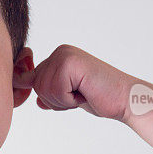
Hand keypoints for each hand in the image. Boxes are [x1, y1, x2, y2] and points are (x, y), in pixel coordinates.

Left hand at [13, 44, 135, 122]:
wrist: (125, 100)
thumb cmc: (100, 98)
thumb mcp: (68, 94)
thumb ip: (49, 90)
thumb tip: (27, 90)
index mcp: (58, 56)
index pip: (33, 81)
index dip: (51, 96)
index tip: (75, 93)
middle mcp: (59, 52)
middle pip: (36, 86)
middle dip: (56, 100)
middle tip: (81, 94)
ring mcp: (64, 55)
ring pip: (43, 90)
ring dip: (64, 101)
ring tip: (84, 93)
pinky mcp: (70, 63)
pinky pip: (55, 91)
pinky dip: (69, 100)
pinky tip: (86, 93)